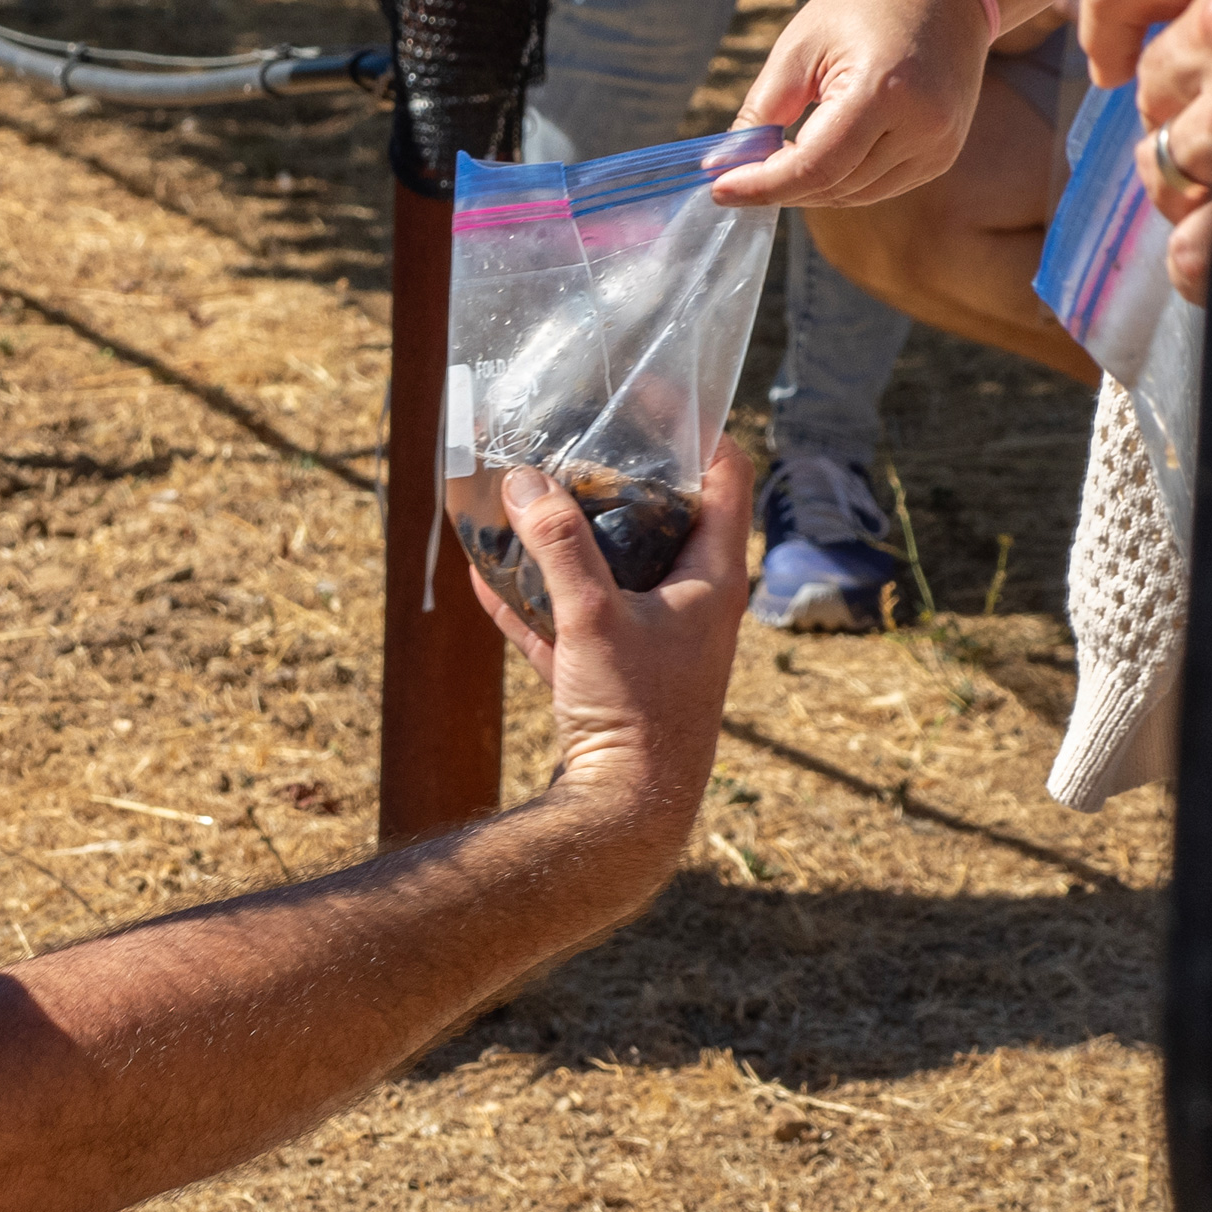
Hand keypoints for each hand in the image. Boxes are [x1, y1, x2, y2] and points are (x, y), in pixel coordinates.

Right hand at [467, 442, 750, 849]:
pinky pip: (571, 622)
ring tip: (522, 494)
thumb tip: (522, 480)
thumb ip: (559, 545)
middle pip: (663, 518)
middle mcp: (693, 606)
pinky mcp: (612, 679)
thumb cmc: (636, 714)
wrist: (626, 818)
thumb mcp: (594, 617)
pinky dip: (535, 598)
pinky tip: (485, 572)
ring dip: (567, 536)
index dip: (693, 427)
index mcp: (716, 580)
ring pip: (612, 570)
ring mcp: (653, 643)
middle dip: (614, 479)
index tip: (648, 394)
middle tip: (571, 438)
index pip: (725, 476)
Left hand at [708, 0, 999, 209]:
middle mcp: (921, 126)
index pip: (814, 166)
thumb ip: (763, 110)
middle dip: (778, 187)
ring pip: (853, 194)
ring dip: (807, 187)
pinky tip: (814, 159)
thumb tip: (723, 163)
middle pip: (832, 185)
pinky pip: (877, 186)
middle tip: (735, 175)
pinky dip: (839, 182)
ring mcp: (938, 145)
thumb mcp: (801, 46)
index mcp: (885, 90)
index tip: (719, 189)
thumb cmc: (866, 2)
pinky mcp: (941, 154)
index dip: (762, 185)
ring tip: (773, 161)